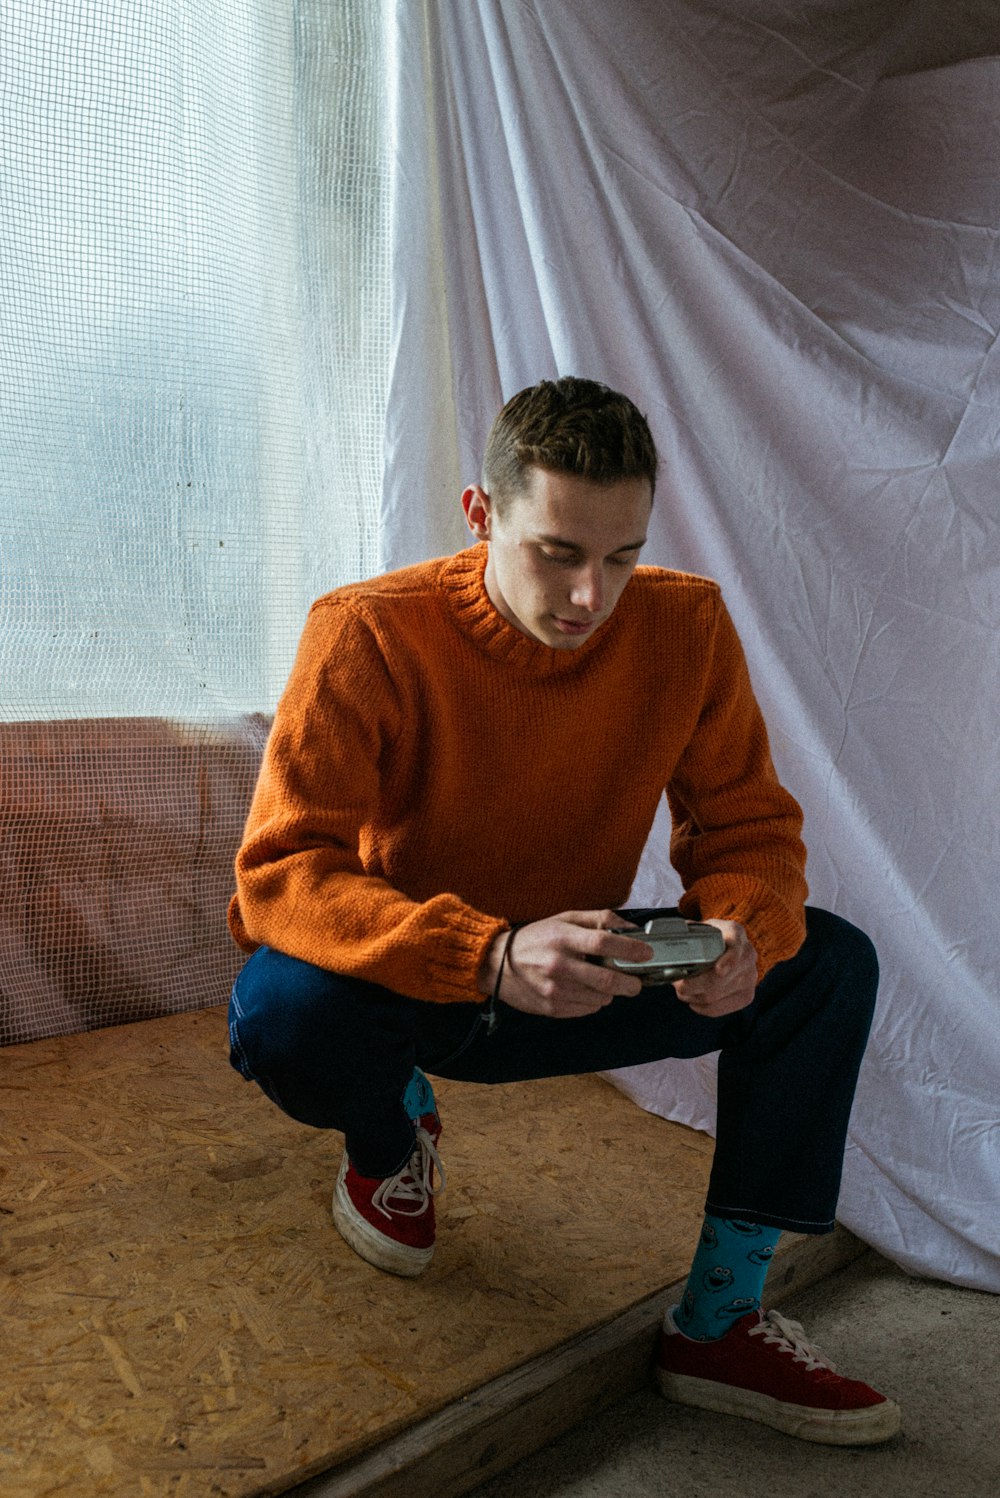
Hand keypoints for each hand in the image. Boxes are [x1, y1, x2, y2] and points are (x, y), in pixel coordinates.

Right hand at [479, 911, 652, 1018]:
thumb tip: (629, 928)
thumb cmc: (535, 938)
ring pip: (600, 998)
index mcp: (562, 938)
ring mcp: (555, 990)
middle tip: (637, 983)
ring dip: (610, 993)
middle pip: (607, 980)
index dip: (630, 948)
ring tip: (603, 983)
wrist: (496, 964)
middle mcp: (559, 965)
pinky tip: (584, 990)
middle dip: (630, 984)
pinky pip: (587, 1009)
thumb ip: (598, 919)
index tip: (647, 953)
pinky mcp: (552, 1008)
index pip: (603, 942)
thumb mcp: (564, 919)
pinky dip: (594, 1001)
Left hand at [672, 920, 756, 1017]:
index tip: (719, 970)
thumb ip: (686, 933)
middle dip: (693, 984)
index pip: (736, 945)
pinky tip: (694, 1002)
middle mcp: (748, 954)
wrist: (728, 946)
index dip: (729, 959)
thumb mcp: (700, 928)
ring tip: (682, 991)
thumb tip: (667, 943)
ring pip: (717, 994)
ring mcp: (750, 976)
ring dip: (694, 996)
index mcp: (735, 932)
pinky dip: (704, 1008)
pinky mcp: (747, 995)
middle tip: (677, 984)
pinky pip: (722, 1007)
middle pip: (720, 978)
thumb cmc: (708, 937)